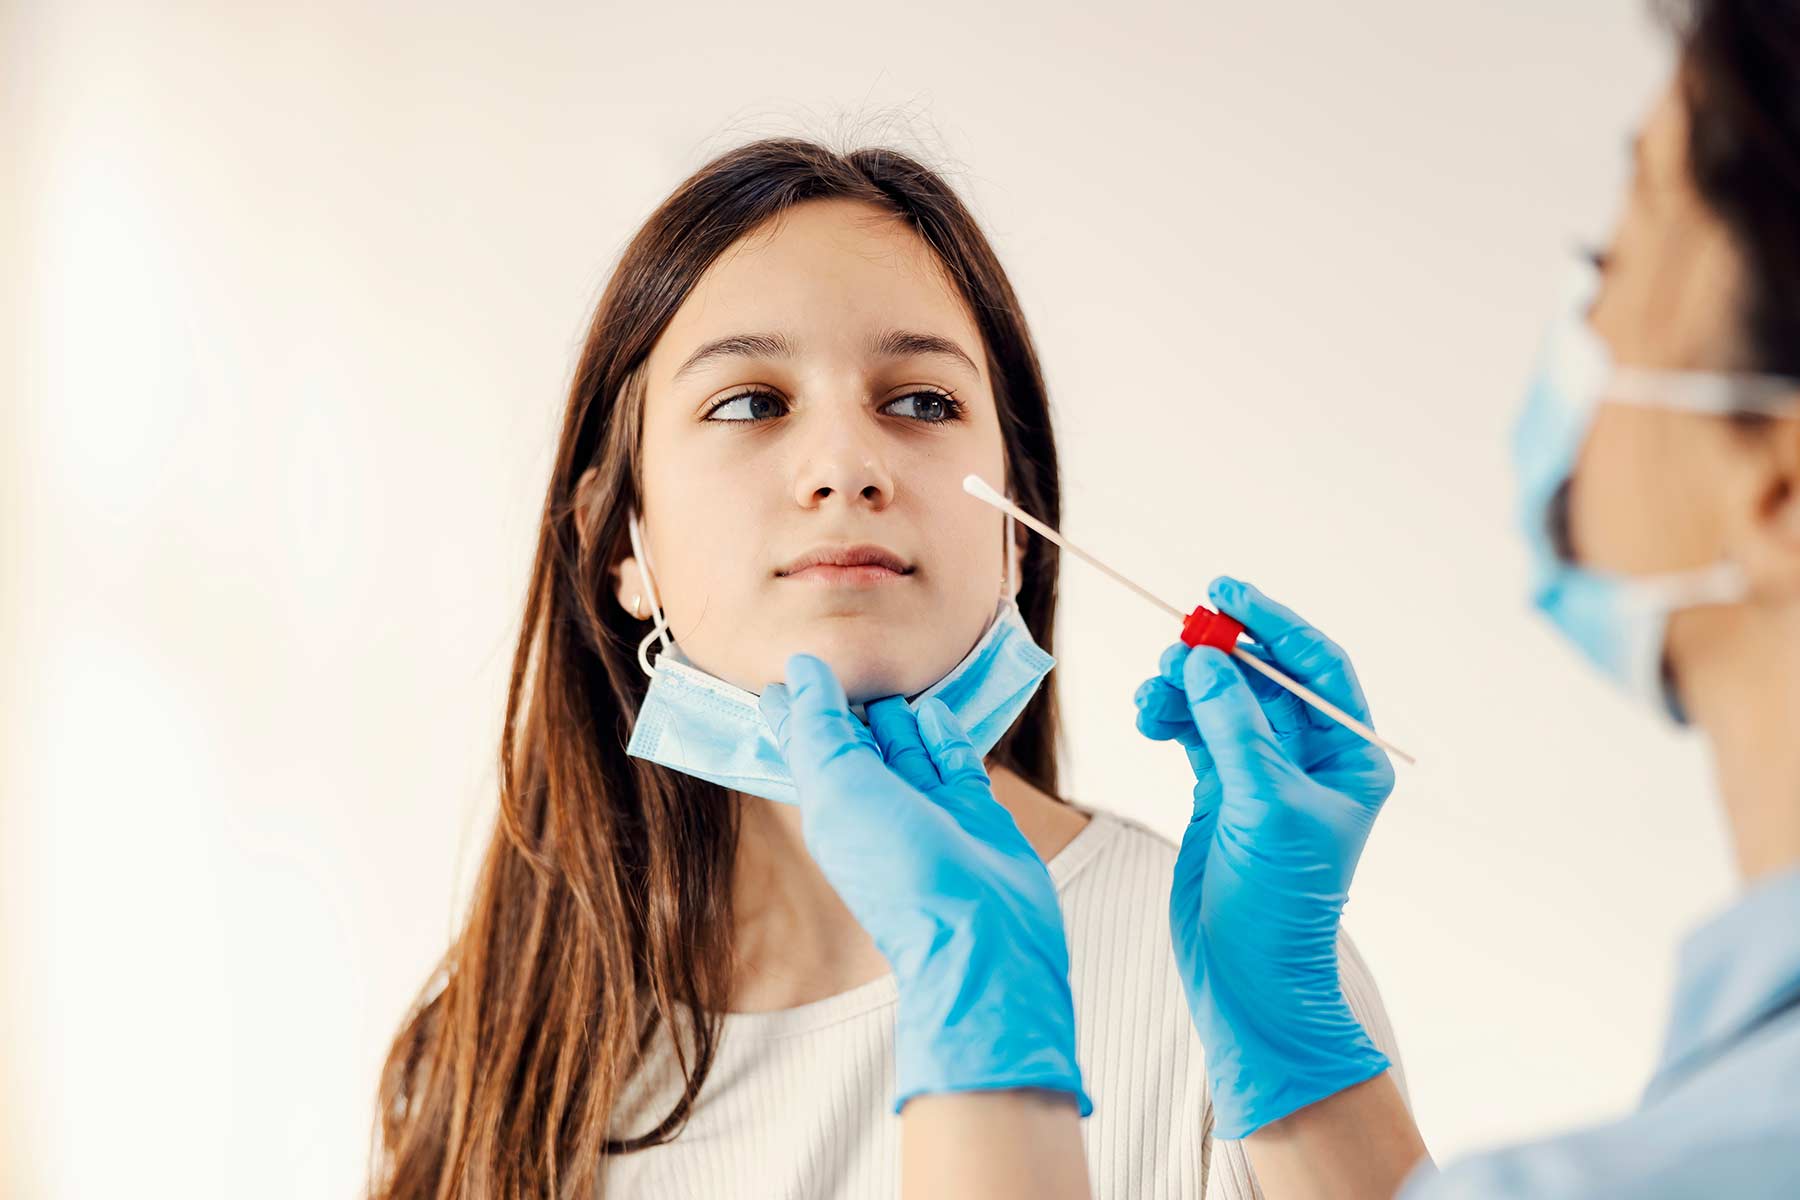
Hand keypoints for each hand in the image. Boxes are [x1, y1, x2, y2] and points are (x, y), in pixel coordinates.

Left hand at [761, 653, 1090, 1115]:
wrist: (981, 932)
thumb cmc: (898, 866)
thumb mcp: (838, 788)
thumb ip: (817, 726)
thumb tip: (801, 666)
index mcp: (830, 804)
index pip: (804, 743)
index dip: (794, 704)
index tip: (788, 657)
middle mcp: (875, 804)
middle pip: (855, 739)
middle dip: (846, 700)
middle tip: (842, 644)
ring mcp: (926, 807)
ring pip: (905, 743)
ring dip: (895, 709)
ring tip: (889, 666)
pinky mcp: (972, 808)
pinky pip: (953, 758)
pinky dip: (943, 732)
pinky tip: (935, 707)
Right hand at [1132, 577, 1394, 1138]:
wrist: (1246, 976)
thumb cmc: (1280, 902)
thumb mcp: (1265, 804)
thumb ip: (1234, 726)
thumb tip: (1203, 657)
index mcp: (1348, 758)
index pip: (1315, 667)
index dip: (1273, 624)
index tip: (1227, 591)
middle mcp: (1309, 759)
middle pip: (1259, 677)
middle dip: (1216, 655)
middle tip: (1174, 644)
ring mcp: (1261, 773)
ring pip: (1218, 701)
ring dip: (1182, 687)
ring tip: (1152, 693)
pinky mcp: (1219, 792)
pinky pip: (1193, 730)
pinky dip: (1168, 715)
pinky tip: (1147, 716)